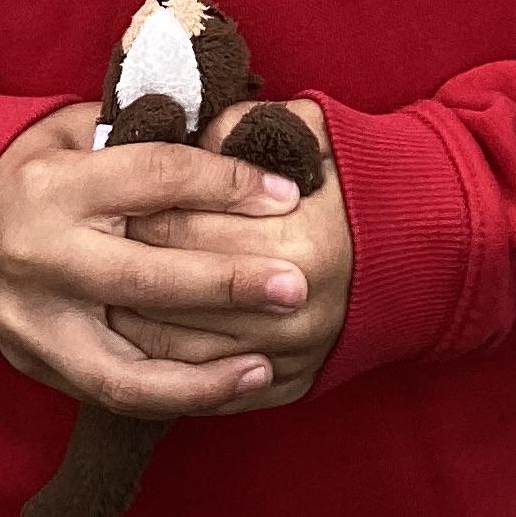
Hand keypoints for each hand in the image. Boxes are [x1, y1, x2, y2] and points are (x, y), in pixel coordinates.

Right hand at [0, 100, 311, 418]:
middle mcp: (40, 256)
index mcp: (55, 184)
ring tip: (266, 365)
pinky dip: (172, 397)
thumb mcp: (81, 130)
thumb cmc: (40, 165)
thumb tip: (240, 144)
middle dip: (227, 284)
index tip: (285, 194)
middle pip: (145, 278)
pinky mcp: (36, 363)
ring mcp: (35, 321)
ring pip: (125, 366)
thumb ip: (149, 137)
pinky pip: (112, 394)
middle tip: (296, 285)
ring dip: (203, 375)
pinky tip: (225, 388)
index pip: (154, 179)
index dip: (225, 184)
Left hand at [110, 99, 350, 410]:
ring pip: (178, 351)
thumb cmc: (359, 181)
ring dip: (128, 324)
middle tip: (87, 243)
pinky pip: (206, 391)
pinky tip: (133, 340)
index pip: (181, 227)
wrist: (428, 248)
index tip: (101, 197)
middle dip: (121, 265)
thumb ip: (247, 125)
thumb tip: (187, 132)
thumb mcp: (313, 133)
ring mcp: (289, 356)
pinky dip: (163, 369)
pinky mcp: (286, 388)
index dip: (132, 210)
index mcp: (296, 239)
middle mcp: (291, 307)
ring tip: (95, 292)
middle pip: (171, 289)